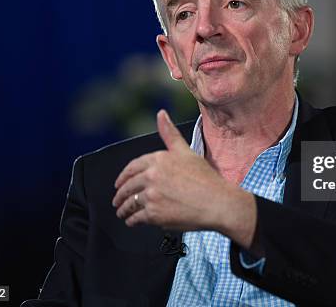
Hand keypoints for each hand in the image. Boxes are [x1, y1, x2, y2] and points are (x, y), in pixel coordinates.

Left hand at [112, 110, 256, 247]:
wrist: (217, 202)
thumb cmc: (206, 178)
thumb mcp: (186, 151)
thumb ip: (170, 134)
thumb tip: (161, 113)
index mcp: (158, 159)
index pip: (132, 168)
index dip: (123, 176)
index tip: (119, 183)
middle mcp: (152, 176)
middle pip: (128, 186)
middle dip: (120, 195)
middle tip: (117, 200)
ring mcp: (152, 195)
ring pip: (130, 203)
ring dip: (123, 209)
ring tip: (123, 213)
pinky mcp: (153, 213)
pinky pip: (136, 217)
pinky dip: (132, 220)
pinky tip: (133, 221)